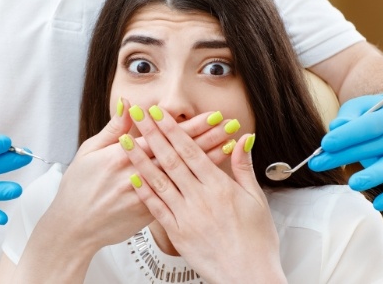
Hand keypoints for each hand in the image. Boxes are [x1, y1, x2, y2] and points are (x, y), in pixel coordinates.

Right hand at [42, 99, 237, 250]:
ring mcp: (146, 195)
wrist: (74, 227)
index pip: (166, 136)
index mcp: (124, 156)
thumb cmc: (79, 189)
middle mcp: (139, 174)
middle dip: (209, 138)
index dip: (192, 126)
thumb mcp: (89, 152)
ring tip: (229, 147)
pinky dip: (196, 185)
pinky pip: (177, 197)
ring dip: (207, 159)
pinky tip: (211, 178)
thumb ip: (113, 129)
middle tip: (231, 126)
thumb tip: (126, 106)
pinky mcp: (148, 213)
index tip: (213, 116)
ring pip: (183, 175)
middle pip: (181, 153)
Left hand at [120, 105, 284, 282]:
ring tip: (125, 141)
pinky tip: (133, 178)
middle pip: (171, 159)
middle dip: (153, 134)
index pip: (191, 150)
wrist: (249, 276)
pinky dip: (144, 192)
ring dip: (141, 158)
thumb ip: (244, 168)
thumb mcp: (256, 199)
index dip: (173, 130)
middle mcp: (199, 197)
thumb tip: (242, 140)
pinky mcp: (177, 232)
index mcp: (219, 186)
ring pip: (159, 180)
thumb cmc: (256, 241)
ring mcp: (186, 215)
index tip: (160, 114)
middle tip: (138, 115)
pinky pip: (156, 208)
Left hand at [309, 95, 382, 209]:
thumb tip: (335, 127)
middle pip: (372, 148)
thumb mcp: (360, 107)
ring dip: (370, 178)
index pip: (370, 125)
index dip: (347, 135)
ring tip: (351, 183)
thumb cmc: (372, 114)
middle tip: (316, 164)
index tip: (325, 144)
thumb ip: (348, 116)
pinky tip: (376, 204)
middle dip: (341, 157)